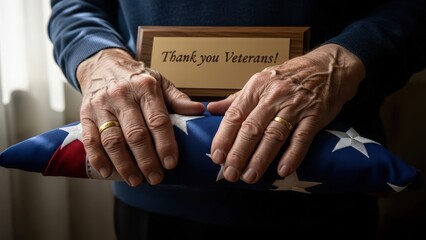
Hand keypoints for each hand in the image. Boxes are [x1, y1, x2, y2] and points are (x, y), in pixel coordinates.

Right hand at [76, 48, 204, 185]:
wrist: (103, 63)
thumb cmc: (136, 77)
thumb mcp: (159, 81)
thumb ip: (177, 99)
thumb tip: (198, 111)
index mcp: (145, 87)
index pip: (157, 120)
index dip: (165, 144)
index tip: (171, 163)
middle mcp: (122, 95)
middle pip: (135, 134)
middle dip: (147, 160)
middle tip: (156, 178)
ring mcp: (102, 105)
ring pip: (113, 140)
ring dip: (124, 164)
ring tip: (136, 180)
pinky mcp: (85, 114)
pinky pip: (90, 139)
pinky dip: (98, 158)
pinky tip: (108, 172)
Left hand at [207, 44, 364, 183]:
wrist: (328, 67)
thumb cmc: (290, 76)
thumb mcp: (260, 81)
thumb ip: (236, 98)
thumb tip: (211, 109)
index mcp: (256, 87)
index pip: (235, 115)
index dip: (224, 137)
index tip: (216, 156)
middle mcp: (274, 96)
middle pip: (252, 128)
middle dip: (238, 153)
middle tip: (230, 173)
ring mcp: (295, 106)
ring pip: (274, 135)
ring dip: (260, 159)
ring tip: (250, 176)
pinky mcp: (315, 115)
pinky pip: (302, 138)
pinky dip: (292, 155)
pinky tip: (283, 171)